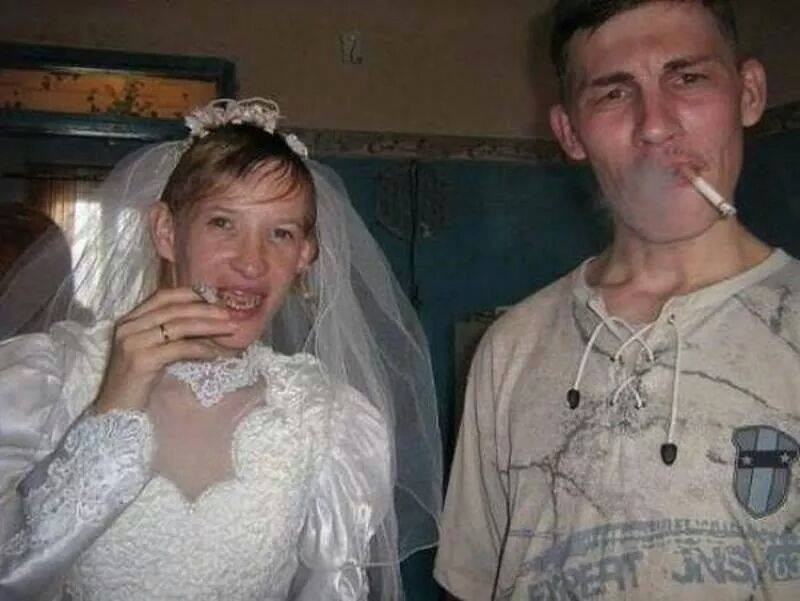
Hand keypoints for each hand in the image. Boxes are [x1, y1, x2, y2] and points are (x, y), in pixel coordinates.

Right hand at [95, 288, 237, 412]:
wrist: (115, 411)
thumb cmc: (138, 381)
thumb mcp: (152, 350)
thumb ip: (170, 334)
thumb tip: (211, 323)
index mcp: (129, 319)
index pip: (163, 295)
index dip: (190, 294)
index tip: (215, 299)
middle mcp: (128, 326)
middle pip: (175, 310)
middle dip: (206, 310)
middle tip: (230, 314)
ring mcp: (133, 342)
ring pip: (179, 327)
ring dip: (210, 327)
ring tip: (231, 330)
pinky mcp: (141, 360)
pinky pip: (179, 349)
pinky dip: (201, 348)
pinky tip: (216, 353)